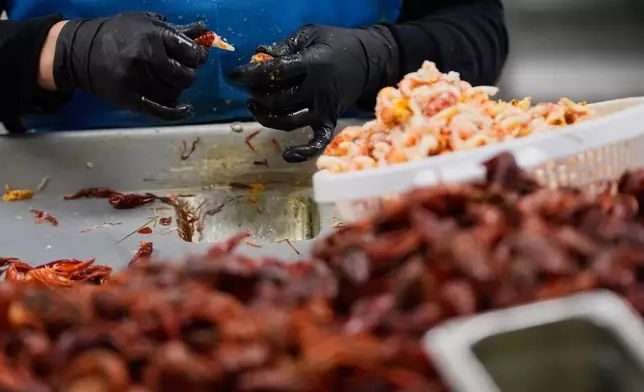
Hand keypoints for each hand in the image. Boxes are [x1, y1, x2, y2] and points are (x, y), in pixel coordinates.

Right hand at [53, 12, 209, 120]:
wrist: (79, 52)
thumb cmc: (117, 34)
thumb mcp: (145, 23)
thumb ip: (176, 29)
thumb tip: (204, 31)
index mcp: (153, 35)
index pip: (191, 52)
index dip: (198, 56)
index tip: (196, 57)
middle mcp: (147, 57)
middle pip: (185, 76)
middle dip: (187, 74)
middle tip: (180, 70)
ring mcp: (138, 80)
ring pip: (175, 93)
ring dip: (175, 89)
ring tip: (165, 81)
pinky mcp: (130, 98)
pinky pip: (162, 110)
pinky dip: (177, 112)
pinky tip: (187, 110)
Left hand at [230, 25, 398, 162]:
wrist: (367, 60)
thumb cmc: (334, 44)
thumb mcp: (309, 35)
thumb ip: (284, 46)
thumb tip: (258, 55)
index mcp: (313, 64)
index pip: (276, 72)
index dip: (250, 74)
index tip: (233, 76)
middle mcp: (318, 90)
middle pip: (279, 100)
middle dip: (258, 95)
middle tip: (250, 88)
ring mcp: (324, 109)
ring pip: (288, 121)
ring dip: (266, 117)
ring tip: (254, 105)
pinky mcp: (329, 122)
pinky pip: (317, 142)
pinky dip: (303, 152)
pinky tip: (286, 155)